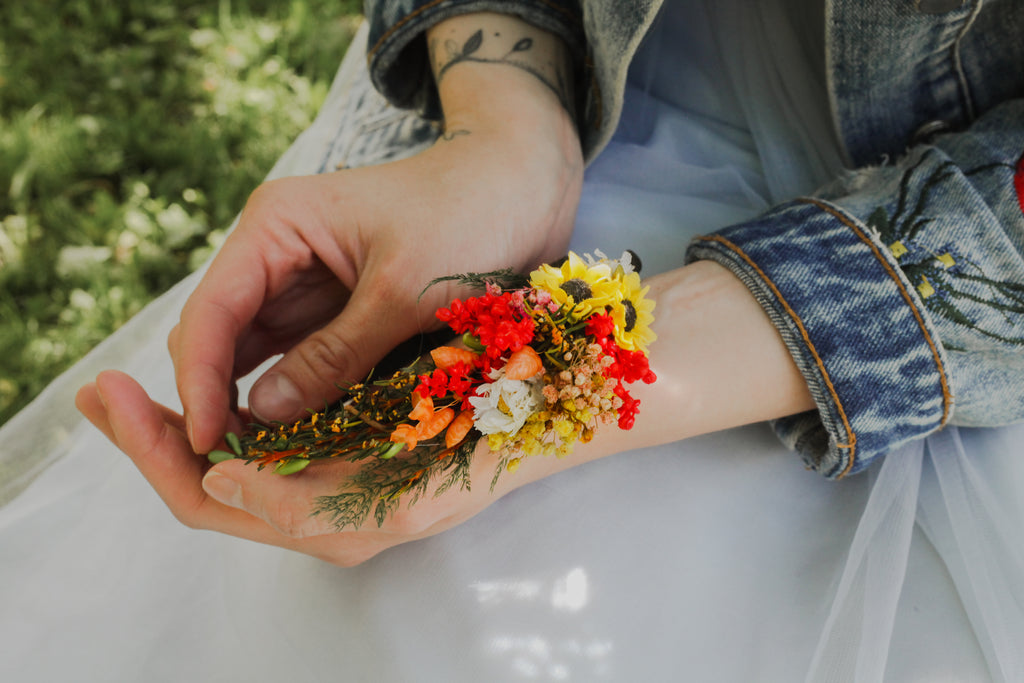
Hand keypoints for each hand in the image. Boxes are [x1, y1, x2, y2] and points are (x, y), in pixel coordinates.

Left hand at [76, 370, 567, 565]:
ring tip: (132, 386)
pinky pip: (268, 440)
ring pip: (231, 462)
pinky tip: (212, 377)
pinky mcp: (349, 447)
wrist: (560, 404)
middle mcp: (325, 510)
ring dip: (180, 423)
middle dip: (148, 438)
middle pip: (206, 486)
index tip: (120, 399)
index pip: (211, 497)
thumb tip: (222, 476)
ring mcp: (335, 478)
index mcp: (335, 522)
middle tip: (98, 390)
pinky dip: (228, 411)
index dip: (157, 451)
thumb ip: (308, 497)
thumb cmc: (496, 427)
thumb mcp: (406, 477)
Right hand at [171, 14, 582, 453]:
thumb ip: (334, 354)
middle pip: (221, 335)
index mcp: (277, 225)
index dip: (199, 382)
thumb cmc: (472, 215)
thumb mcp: (404, 291)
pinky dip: (297, 394)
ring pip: (257, 353)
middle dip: (217, 396)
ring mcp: (306, 281)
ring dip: (254, 402)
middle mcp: (278, 252)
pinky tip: (297, 436)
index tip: (204, 443)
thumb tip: (262, 412)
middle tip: (228, 467)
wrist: (525, 183)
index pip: (212, 312)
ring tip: (255, 464)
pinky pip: (302, 357)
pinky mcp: (338, 306)